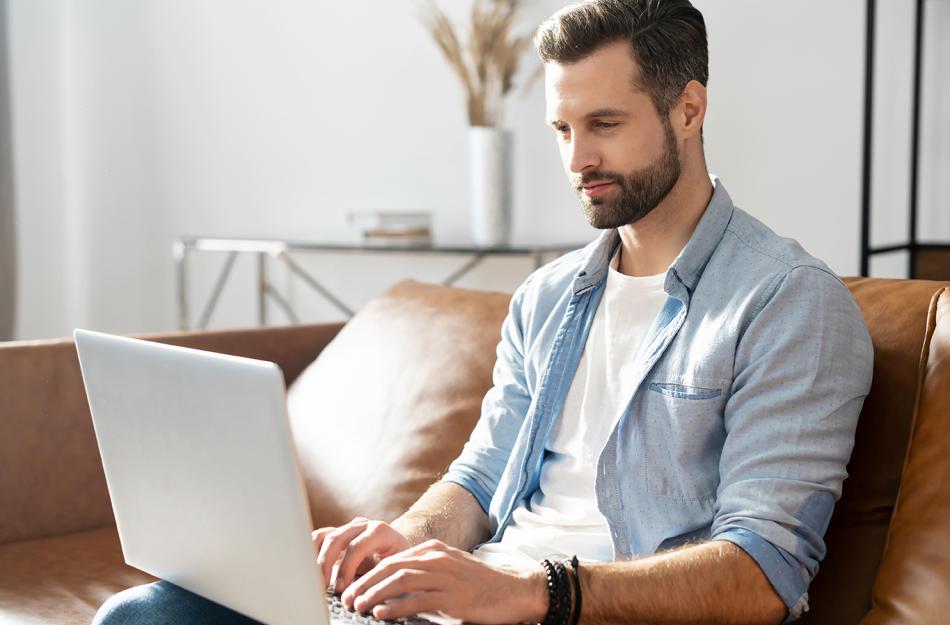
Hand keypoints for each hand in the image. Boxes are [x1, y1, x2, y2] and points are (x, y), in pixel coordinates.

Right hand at [313, 517, 411, 592]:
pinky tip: (311, 570)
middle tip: (323, 587)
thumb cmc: (398, 563)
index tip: (340, 587)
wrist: (399, 549)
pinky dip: (311, 552)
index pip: (358, 545)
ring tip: (315, 580)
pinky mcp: (337, 533)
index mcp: (380, 532)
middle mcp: (362, 525)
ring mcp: (348, 527)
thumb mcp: (395, 570)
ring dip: (316, 559)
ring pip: (325, 537)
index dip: (346, 567)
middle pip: (337, 539)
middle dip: (327, 565)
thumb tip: (363, 595)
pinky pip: (319, 538)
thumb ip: (379, 578)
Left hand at [341, 539, 547, 623]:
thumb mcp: (450, 570)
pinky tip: (381, 613)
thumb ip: (425, 573)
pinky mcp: (453, 597)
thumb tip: (393, 587)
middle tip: (347, 598)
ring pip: (400, 580)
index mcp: (434, 550)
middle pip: (391, 567)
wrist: (514, 590)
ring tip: (358, 605)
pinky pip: (417, 600)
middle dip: (365, 583)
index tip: (353, 588)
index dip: (369, 574)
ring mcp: (445, 576)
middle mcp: (437, 558)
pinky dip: (395, 606)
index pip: (392, 559)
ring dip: (374, 594)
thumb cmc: (480, 584)